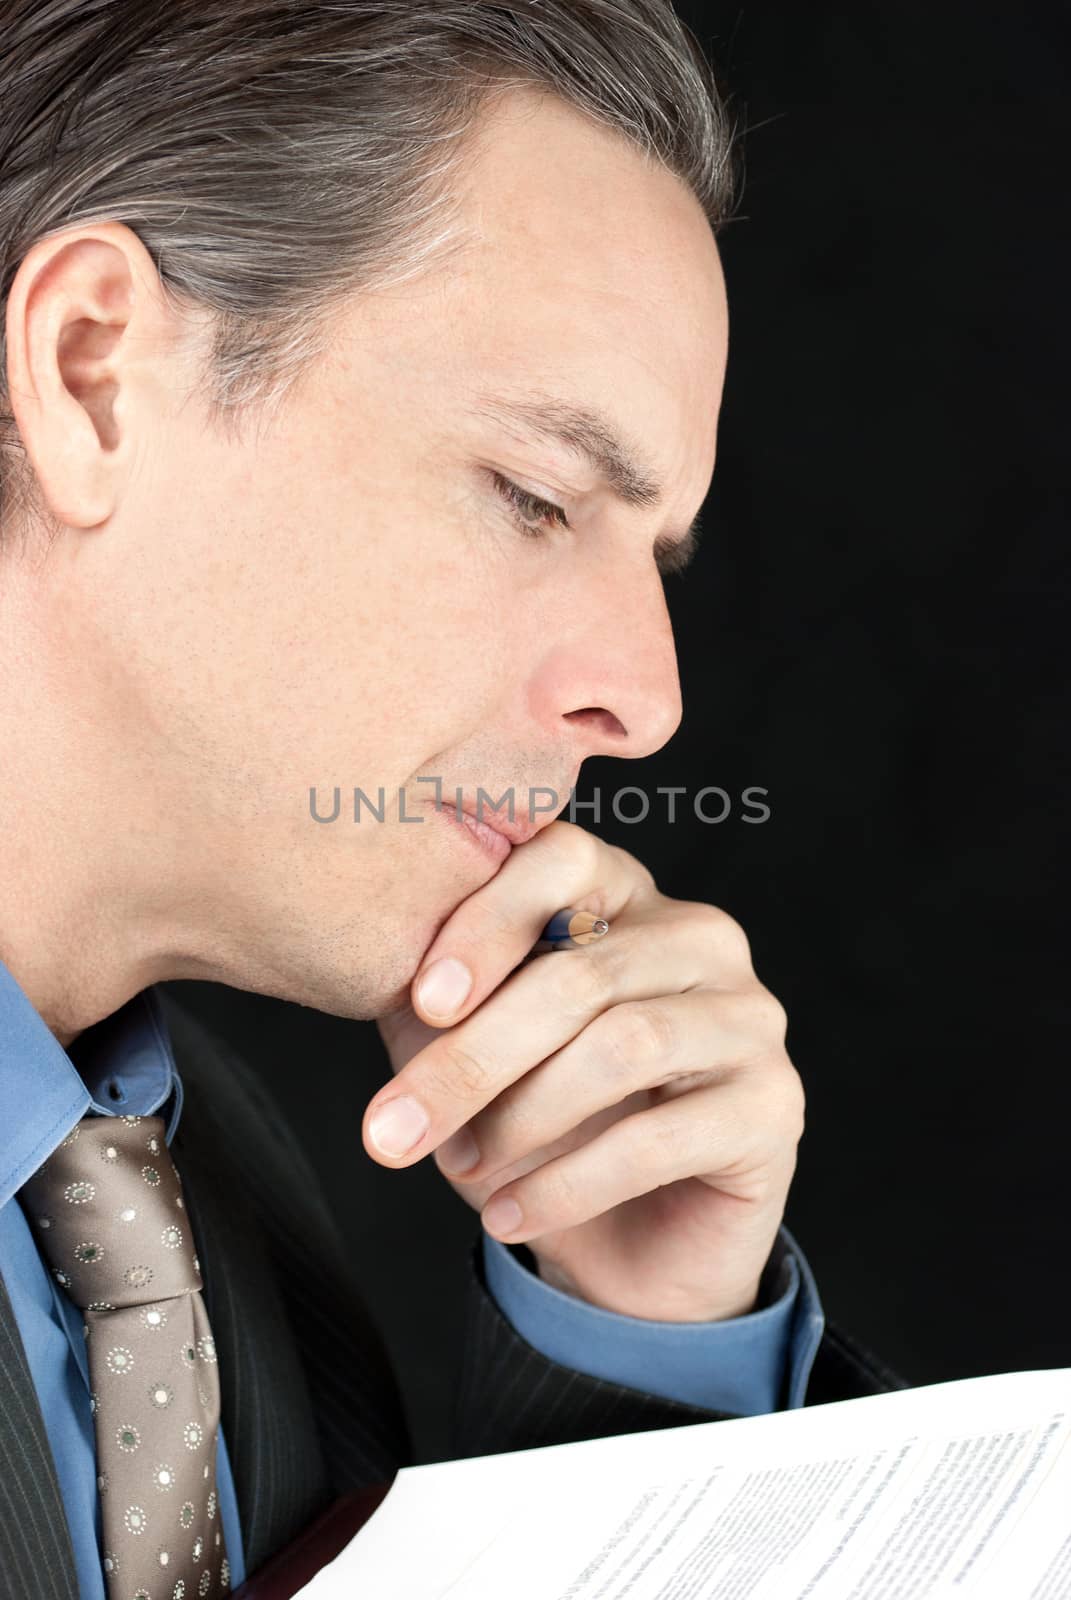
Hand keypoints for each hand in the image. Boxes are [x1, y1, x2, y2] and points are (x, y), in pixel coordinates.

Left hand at [366, 821, 803, 1321]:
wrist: (629, 1251)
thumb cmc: (544, 1130)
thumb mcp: (475, 1052)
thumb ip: (443, 1002)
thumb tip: (383, 971)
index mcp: (628, 896)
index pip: (563, 860)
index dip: (487, 923)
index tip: (422, 1003)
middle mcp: (701, 941)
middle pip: (582, 972)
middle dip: (474, 1057)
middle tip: (393, 1128)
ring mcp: (749, 1018)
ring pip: (623, 1045)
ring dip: (521, 1117)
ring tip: (459, 1166)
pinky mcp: (775, 1106)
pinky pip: (659, 1137)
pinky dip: (566, 1184)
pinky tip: (509, 1215)